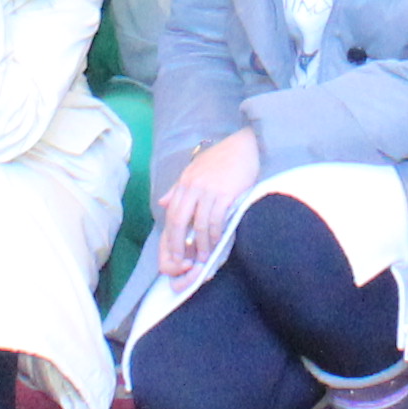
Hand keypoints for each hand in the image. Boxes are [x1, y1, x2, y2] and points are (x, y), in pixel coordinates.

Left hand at [154, 129, 262, 280]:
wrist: (245, 145)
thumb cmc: (222, 158)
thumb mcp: (195, 170)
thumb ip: (178, 188)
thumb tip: (162, 202)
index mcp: (184, 183)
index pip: (172, 214)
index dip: (171, 236)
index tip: (173, 253)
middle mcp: (192, 187)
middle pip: (179, 221)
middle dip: (179, 245)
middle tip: (183, 263)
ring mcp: (208, 191)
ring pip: (198, 224)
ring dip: (200, 245)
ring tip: (203, 258)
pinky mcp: (225, 194)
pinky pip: (216, 220)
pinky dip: (215, 234)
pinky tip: (217, 242)